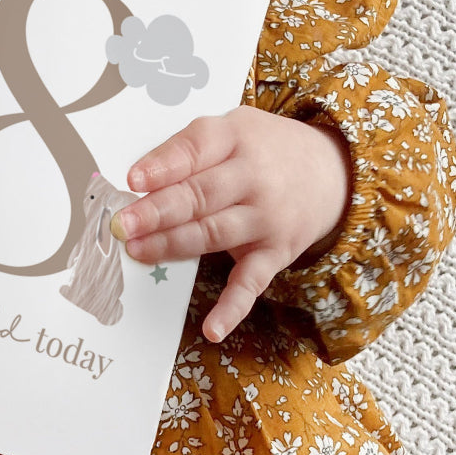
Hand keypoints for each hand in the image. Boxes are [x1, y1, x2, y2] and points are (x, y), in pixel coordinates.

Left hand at [109, 106, 350, 342]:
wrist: (332, 171)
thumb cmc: (264, 149)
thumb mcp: (232, 127)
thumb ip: (188, 148)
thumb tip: (138, 180)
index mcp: (236, 137)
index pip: (197, 148)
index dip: (164, 165)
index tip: (133, 179)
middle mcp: (254, 177)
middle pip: (200, 195)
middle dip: (158, 211)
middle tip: (123, 223)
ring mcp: (266, 218)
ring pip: (213, 233)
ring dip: (173, 245)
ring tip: (137, 250)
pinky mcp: (276, 253)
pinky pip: (252, 283)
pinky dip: (232, 308)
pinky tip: (212, 327)